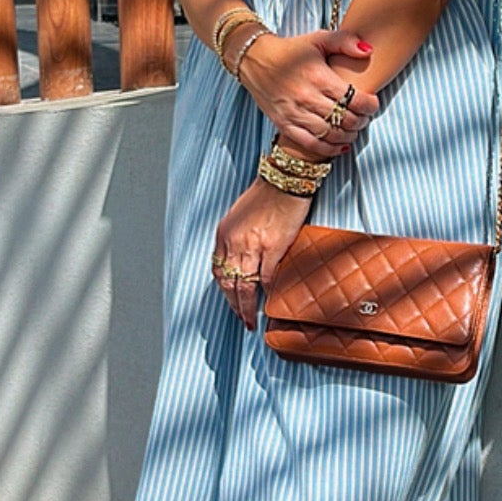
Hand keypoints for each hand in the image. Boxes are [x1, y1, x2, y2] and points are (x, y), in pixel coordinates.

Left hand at [211, 178, 311, 329]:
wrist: (284, 180)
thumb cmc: (266, 194)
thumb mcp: (240, 216)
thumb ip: (237, 238)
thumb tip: (242, 259)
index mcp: (224, 234)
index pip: (217, 270)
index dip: (223, 290)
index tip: (229, 301)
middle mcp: (233, 242)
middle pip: (228, 283)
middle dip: (233, 305)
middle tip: (241, 320)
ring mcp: (252, 247)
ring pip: (244, 286)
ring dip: (246, 307)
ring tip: (251, 320)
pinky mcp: (272, 248)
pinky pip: (267, 277)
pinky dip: (267, 291)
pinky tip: (270, 300)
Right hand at [236, 30, 378, 158]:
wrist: (255, 60)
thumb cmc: (291, 50)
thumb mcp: (318, 39)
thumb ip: (345, 41)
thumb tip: (369, 50)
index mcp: (319, 77)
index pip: (355, 99)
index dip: (370, 106)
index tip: (372, 103)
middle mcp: (307, 97)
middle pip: (346, 119)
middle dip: (361, 121)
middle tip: (364, 117)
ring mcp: (295, 114)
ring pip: (331, 135)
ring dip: (348, 136)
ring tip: (353, 130)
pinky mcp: (284, 125)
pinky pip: (311, 145)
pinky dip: (329, 149)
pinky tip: (339, 146)